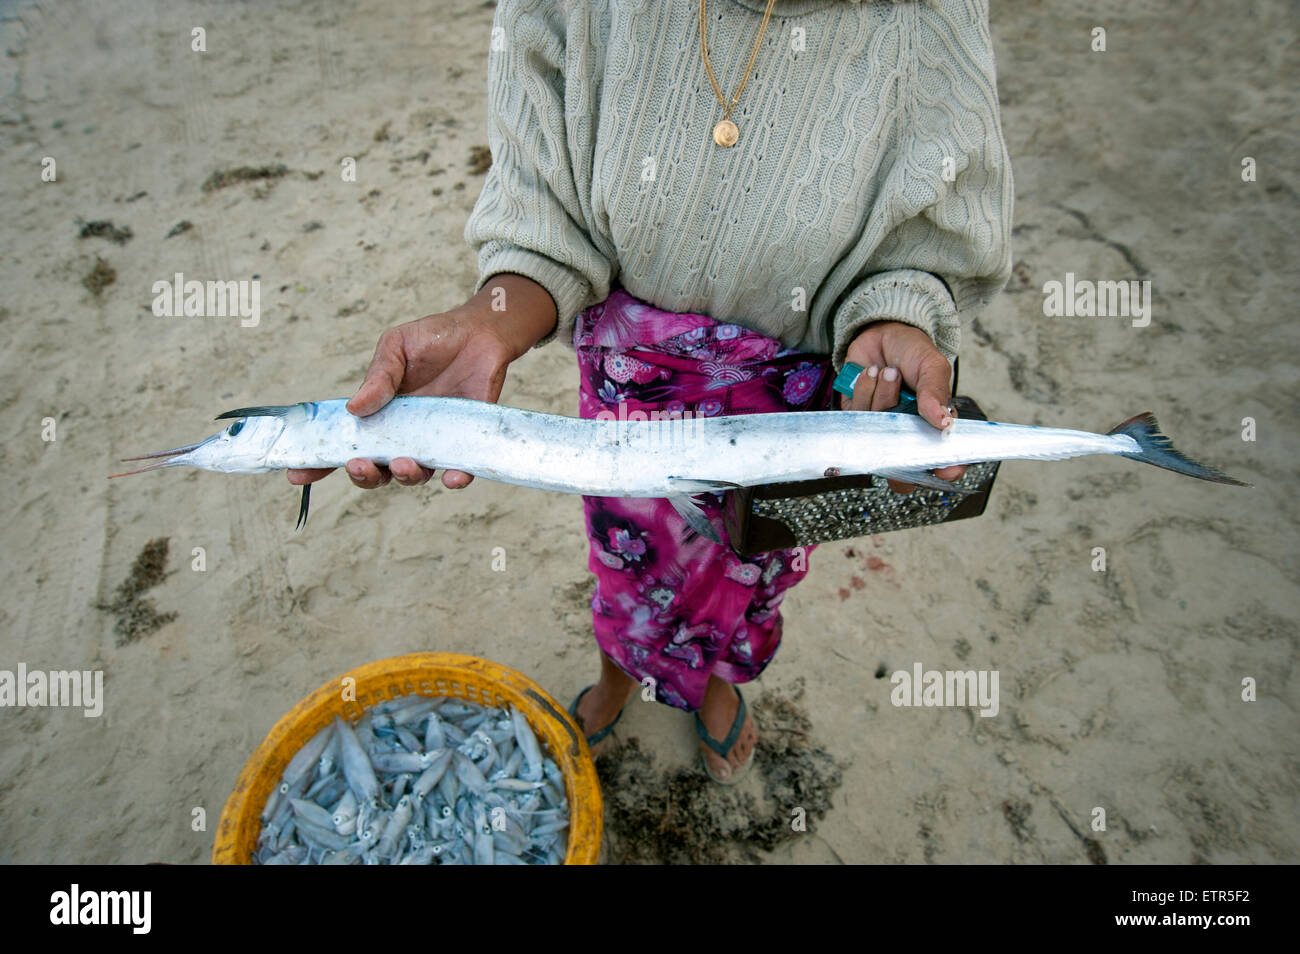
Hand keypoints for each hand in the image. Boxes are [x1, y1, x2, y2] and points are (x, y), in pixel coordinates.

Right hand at [287, 273, 556, 491]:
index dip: (319, 462)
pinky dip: (456, 478)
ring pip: (413, 475)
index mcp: (378, 414)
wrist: (480, 333)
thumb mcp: (396, 348)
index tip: (297, 473)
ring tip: (403, 463)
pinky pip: (460, 470)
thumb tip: (353, 408)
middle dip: (364, 475)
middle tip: (359, 464)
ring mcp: (433, 441)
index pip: (345, 444)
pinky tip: (453, 477)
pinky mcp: (466, 442)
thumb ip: (379, 377)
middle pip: (376, 470)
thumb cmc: (433, 340)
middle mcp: (403, 434)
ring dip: (405, 476)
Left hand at [840, 320, 964, 493]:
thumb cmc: (912, 352)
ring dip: (884, 397)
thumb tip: (944, 423)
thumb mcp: (932, 367)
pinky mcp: (858, 416)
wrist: (880, 332)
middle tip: (902, 420)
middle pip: (904, 462)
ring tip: (890, 373)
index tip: (945, 469)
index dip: (947, 469)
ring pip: (879, 432)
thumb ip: (936, 394)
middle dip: (901, 444)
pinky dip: (865, 390)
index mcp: (934, 424)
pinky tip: (873, 373)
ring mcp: (882, 426)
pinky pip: (858, 416)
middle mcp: (907, 431)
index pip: (943, 458)